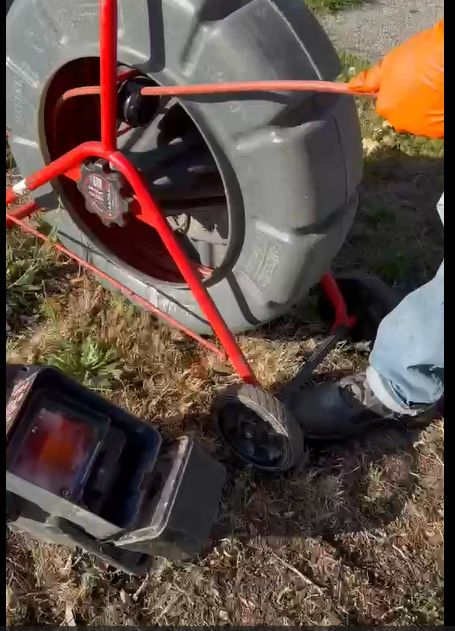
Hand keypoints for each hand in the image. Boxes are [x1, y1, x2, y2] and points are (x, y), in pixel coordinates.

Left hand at [348, 20, 443, 138]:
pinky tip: (442, 97)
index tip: (407, 76)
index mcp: (386, 108)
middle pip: (401, 113)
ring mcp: (423, 129)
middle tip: (423, 80)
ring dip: (424, 108)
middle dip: (408, 101)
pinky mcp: (440, 131)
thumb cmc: (422, 57)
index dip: (395, 88)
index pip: (384, 102)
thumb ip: (371, 79)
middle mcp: (401, 123)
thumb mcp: (391, 62)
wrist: (450, 61)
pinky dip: (438, 113)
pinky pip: (435, 123)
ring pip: (419, 119)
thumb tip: (351, 85)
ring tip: (436, 87)